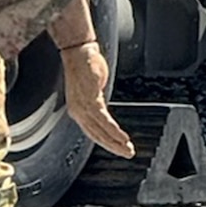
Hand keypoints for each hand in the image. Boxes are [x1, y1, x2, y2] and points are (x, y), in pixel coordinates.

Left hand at [61, 42, 135, 158]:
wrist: (79, 52)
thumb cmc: (85, 67)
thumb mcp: (92, 91)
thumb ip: (98, 103)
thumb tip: (104, 112)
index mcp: (77, 110)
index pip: (92, 132)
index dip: (106, 142)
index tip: (118, 149)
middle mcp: (77, 111)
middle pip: (96, 136)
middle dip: (113, 147)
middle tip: (127, 154)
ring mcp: (82, 107)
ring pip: (100, 131)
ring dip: (116, 142)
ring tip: (128, 149)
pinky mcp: (89, 100)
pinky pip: (103, 120)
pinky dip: (114, 131)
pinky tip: (123, 137)